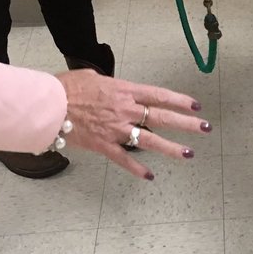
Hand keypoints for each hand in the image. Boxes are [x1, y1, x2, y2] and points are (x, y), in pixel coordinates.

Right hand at [56, 70, 211, 178]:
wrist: (47, 105)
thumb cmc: (65, 88)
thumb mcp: (92, 77)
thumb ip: (108, 85)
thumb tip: (112, 88)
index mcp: (124, 91)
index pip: (159, 95)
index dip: (179, 101)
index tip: (196, 106)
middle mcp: (125, 110)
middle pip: (162, 117)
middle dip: (187, 124)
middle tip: (205, 129)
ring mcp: (116, 129)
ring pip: (150, 140)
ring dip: (172, 148)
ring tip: (189, 154)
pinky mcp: (103, 145)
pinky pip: (124, 159)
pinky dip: (137, 168)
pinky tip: (150, 176)